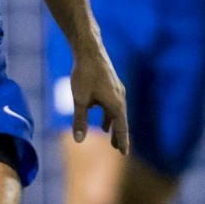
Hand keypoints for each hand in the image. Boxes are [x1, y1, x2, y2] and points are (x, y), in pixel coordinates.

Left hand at [67, 29, 128, 152]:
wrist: (89, 50)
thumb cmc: (84, 74)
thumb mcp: (80, 99)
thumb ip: (80, 120)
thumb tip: (79, 140)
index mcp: (116, 104)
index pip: (121, 128)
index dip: (122, 141)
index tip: (124, 154)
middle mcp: (120, 97)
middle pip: (121, 121)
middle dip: (119, 135)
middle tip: (118, 149)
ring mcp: (117, 89)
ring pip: (116, 111)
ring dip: (113, 124)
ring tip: (110, 135)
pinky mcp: (112, 84)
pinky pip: (112, 103)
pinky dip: (108, 112)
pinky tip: (101, 115)